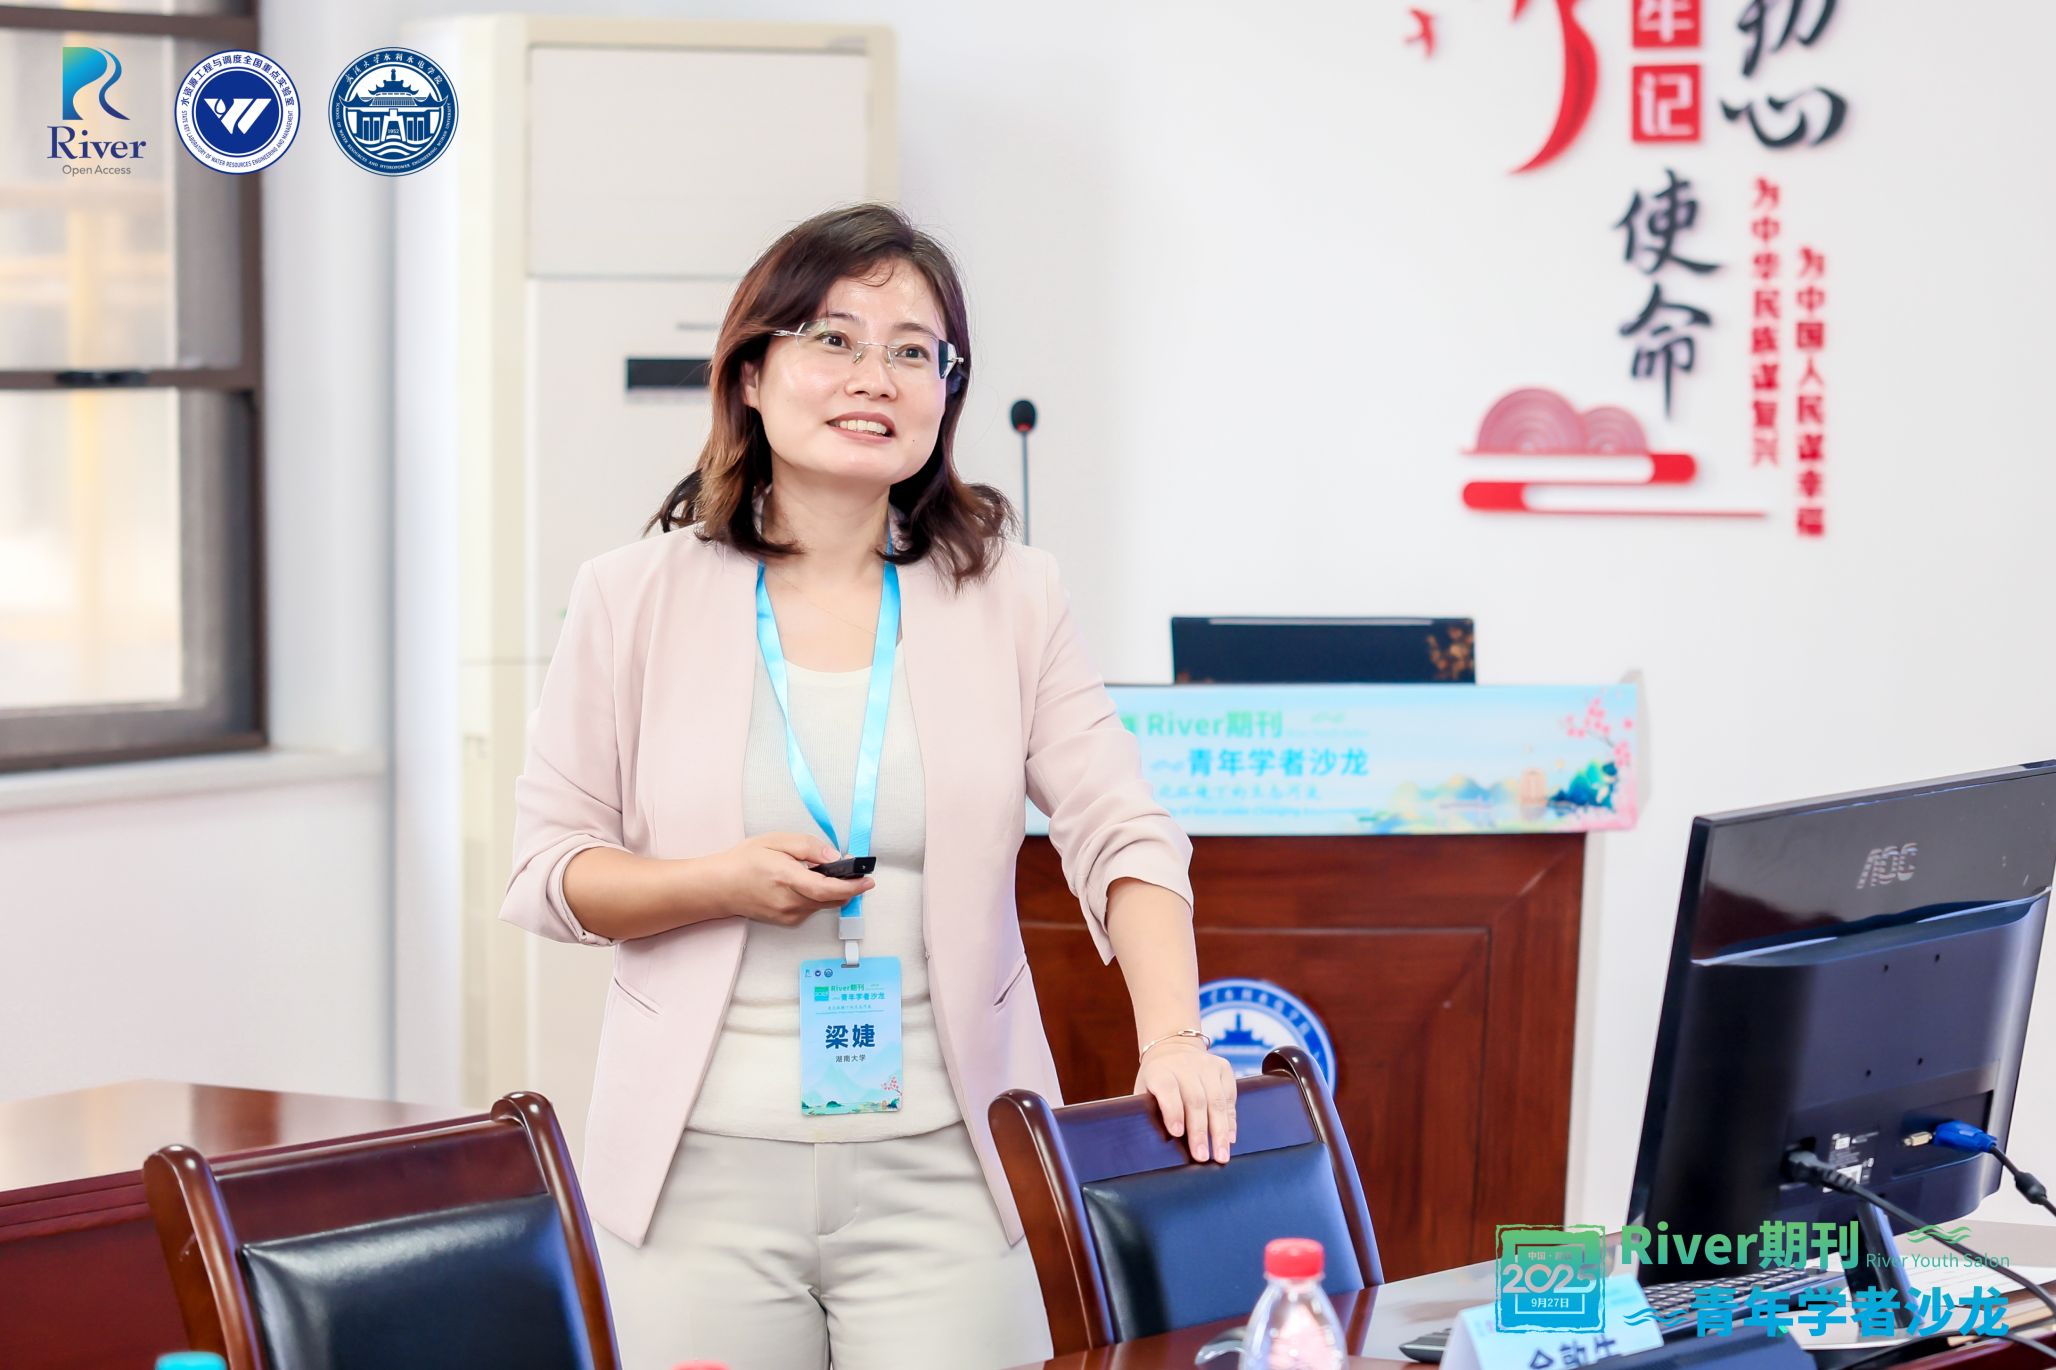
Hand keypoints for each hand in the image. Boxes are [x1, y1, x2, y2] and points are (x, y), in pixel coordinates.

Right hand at [706, 832, 874, 927]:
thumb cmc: (745, 861)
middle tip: (851, 869)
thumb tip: (835, 857)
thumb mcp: (776, 841)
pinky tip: (805, 883)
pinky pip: (813, 908)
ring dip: (831, 890)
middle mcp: (790, 903)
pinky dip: (818, 896)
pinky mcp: (787, 921)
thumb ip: (808, 847)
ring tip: (819, 872)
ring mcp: (788, 915)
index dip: (853, 886)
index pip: (828, 889)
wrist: (720, 886)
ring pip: (824, 904)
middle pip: (832, 898)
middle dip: (846, 885)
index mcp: (787, 879)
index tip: (868, 879)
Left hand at [1134, 1039, 1236, 1162]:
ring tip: (1221, 1155)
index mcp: (1160, 1071)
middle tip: (1202, 1157)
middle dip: (1200, 1131)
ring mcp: (1206, 1065)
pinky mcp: (1223, 1067)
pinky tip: (1230, 1137)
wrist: (1173, 1048)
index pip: (1167, 1089)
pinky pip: (1230, 1096)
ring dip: (1220, 1130)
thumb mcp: (1145, 1090)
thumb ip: (1149, 1111)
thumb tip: (1156, 1143)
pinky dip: (1230, 1119)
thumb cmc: (1156, 1080)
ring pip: (1216, 1100)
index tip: (1177, 1134)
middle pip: (1195, 1100)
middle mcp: (1184, 1064)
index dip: (1173, 1111)